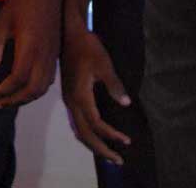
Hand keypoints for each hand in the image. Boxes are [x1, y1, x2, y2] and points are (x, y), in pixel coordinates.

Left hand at [0, 0, 60, 108]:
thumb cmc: (23, 2)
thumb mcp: (3, 20)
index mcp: (30, 48)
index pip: (18, 79)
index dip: (4, 90)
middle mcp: (44, 55)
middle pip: (33, 89)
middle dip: (16, 100)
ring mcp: (52, 54)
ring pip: (44, 86)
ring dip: (27, 97)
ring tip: (11, 98)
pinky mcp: (56, 51)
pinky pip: (49, 78)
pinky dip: (38, 88)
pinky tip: (27, 85)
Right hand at [61, 17, 131, 164]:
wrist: (69, 34)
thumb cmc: (88, 47)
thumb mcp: (104, 63)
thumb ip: (114, 85)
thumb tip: (126, 104)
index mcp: (80, 96)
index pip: (96, 124)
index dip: (112, 134)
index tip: (127, 141)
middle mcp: (72, 102)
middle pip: (85, 135)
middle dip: (102, 150)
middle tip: (118, 161)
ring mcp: (69, 100)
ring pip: (79, 131)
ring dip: (93, 144)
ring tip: (107, 154)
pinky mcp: (69, 96)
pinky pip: (76, 123)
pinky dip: (86, 134)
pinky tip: (95, 135)